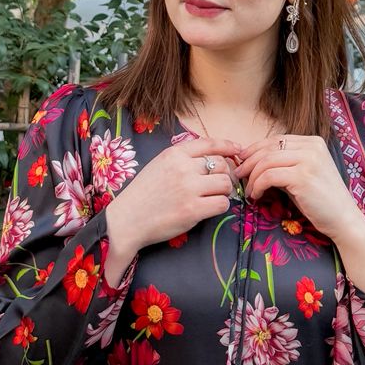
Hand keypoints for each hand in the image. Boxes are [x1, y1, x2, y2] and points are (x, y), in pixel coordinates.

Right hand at [105, 137, 241, 257]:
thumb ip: (182, 158)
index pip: (210, 144)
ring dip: (224, 191)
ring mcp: (189, 189)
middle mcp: (183, 168)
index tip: (238, 150)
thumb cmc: (143, 194)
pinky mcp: (193, 210)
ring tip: (214, 197)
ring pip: (225, 184)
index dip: (228, 146)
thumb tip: (211, 156)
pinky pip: (222, 203)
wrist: (127, 220)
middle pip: (221, 165)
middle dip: (225, 174)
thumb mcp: (159, 164)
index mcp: (174, 154)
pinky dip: (220, 206)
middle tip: (221, 184)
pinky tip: (210, 208)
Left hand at [234, 135, 359, 244]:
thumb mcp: (304, 174)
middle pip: (269, 148)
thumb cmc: (322, 200)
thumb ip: (285, 164)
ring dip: (252, 176)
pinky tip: (256, 196)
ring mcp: (308, 160)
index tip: (242, 161)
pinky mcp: (302, 177)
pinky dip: (258, 186)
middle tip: (238, 174)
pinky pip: (269, 176)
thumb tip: (254, 162)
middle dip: (249, 161)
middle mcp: (312, 147)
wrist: (343, 219)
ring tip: (248, 190)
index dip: (255, 149)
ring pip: (266, 161)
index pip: (275, 140)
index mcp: (313, 142)